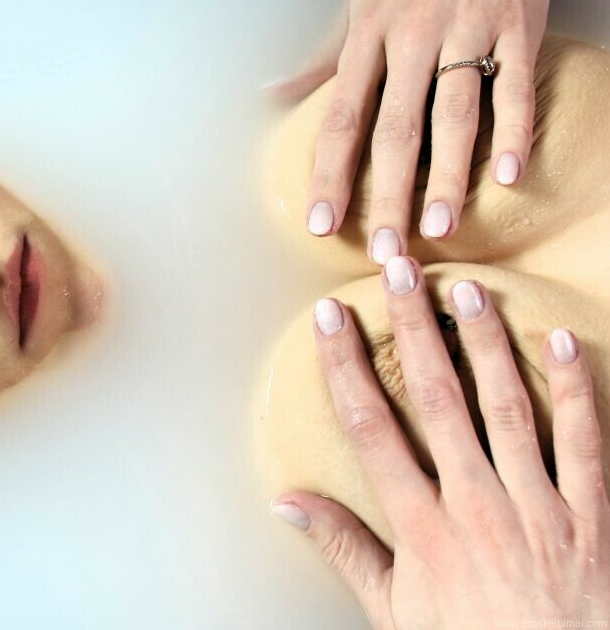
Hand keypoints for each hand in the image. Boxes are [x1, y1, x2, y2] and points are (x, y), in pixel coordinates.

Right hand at [271, 256, 608, 628]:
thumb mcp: (391, 610)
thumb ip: (343, 548)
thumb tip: (289, 501)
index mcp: (421, 526)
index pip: (371, 427)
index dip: (345, 366)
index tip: (331, 318)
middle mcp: (475, 503)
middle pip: (436, 399)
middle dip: (413, 330)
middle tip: (401, 272)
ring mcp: (536, 504)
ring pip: (507, 406)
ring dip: (484, 343)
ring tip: (466, 290)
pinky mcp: (591, 512)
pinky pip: (584, 438)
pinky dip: (573, 386)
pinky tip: (559, 339)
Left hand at [286, 0, 547, 262]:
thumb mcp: (360, 13)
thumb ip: (322, 61)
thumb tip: (272, 95)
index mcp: (368, 39)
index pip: (342, 120)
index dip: (330, 175)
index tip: (321, 225)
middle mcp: (412, 38)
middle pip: (396, 129)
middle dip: (388, 194)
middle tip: (385, 248)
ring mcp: (467, 30)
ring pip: (455, 114)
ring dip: (447, 176)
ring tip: (439, 228)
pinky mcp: (518, 26)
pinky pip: (516, 86)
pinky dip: (515, 132)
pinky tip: (509, 177)